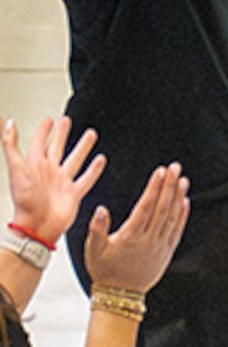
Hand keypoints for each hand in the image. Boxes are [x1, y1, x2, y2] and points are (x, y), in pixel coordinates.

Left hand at [3, 117, 99, 246]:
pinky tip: (100, 161)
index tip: (48, 120)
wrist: (36, 226)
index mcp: (35, 165)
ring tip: (90, 134)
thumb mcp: (16, 168)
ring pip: (74, 160)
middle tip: (66, 121)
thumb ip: (10, 145)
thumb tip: (8, 124)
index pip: (39, 142)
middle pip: (57, 148)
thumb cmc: (25, 201)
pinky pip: (85, 179)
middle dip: (61, 134)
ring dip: (82, 147)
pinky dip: (94, 170)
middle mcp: (49, 172)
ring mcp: (62, 182)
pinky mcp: (73, 194)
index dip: (43, 130)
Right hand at [82, 165, 187, 294]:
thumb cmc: (104, 272)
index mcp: (130, 238)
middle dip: (169, 186)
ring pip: (172, 217)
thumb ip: (97, 230)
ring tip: (183, 179)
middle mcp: (148, 240)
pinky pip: (177, 230)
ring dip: (178, 196)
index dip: (154, 188)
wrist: (120, 296)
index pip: (145, 208)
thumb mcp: (93, 251)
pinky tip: (185, 201)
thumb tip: (101, 209)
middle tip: (175, 167)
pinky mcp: (167, 251)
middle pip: (162, 208)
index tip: (160, 172)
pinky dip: (182, 215)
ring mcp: (160, 246)